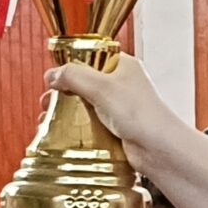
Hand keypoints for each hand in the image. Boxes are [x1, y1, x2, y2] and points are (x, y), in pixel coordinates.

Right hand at [47, 53, 184, 163]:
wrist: (159, 150)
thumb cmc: (140, 114)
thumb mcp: (101, 87)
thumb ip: (74, 76)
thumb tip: (52, 74)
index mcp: (122, 65)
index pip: (90, 57)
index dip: (69, 66)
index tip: (53, 78)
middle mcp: (121, 84)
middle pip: (84, 82)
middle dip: (63, 92)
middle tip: (48, 102)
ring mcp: (119, 107)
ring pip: (86, 105)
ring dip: (66, 112)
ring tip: (48, 119)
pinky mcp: (116, 128)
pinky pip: (91, 124)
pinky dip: (76, 127)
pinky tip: (62, 133)